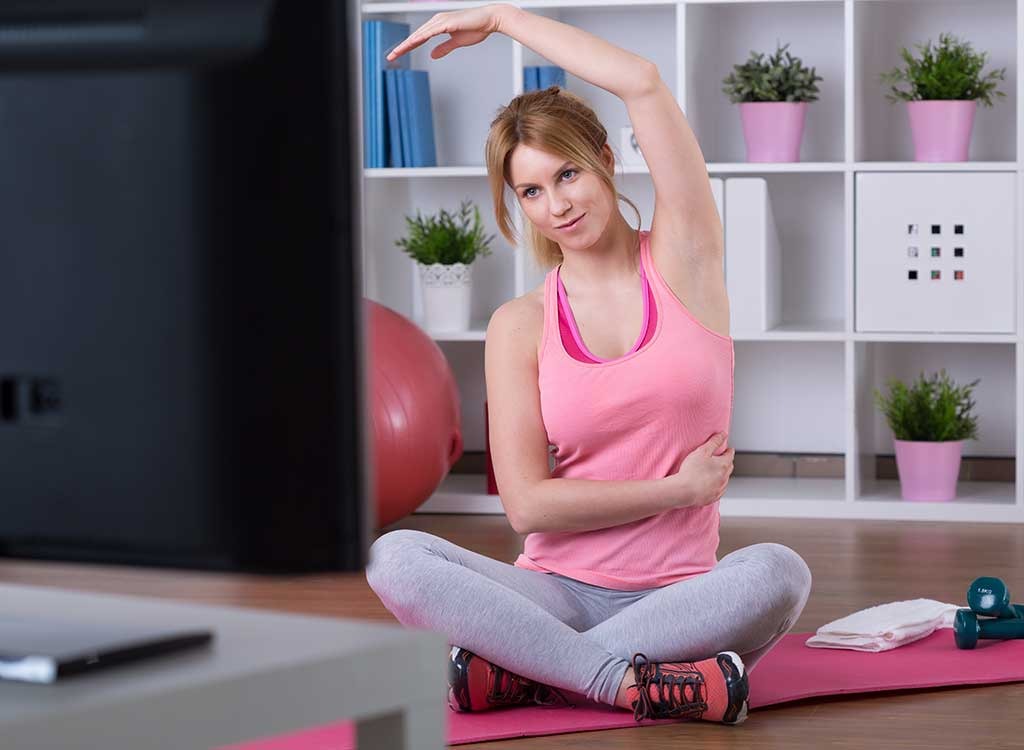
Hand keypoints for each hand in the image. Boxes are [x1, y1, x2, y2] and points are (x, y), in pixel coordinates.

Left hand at [385, 4, 508, 61]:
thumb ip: (444, 48)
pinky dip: (420, 38)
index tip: (398, 55)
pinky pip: (430, 32)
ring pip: (419, 34)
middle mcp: (437, 21)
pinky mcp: (446, 22)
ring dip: (407, 44)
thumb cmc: (477, 29)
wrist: (490, 20)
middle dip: (402, 46)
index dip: (408, 47)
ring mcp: (441, 20)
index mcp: (438, 25)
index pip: (419, 38)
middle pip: (415, 36)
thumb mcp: (457, 42)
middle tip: (391, 57)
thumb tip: (433, 55)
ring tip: (396, 53)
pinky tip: (412, 44)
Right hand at [669, 432, 734, 507]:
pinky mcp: (714, 497)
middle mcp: (724, 477)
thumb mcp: (702, 451)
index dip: (729, 451)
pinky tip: (712, 484)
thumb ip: (714, 442)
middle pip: (729, 467)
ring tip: (716, 471)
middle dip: (727, 462)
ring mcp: (720, 488)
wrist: (684, 490)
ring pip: (725, 479)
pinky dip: (718, 485)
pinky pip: (720, 490)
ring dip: (723, 474)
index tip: (728, 449)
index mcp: (723, 465)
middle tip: (723, 459)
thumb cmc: (692, 471)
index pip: (730, 455)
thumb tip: (723, 435)